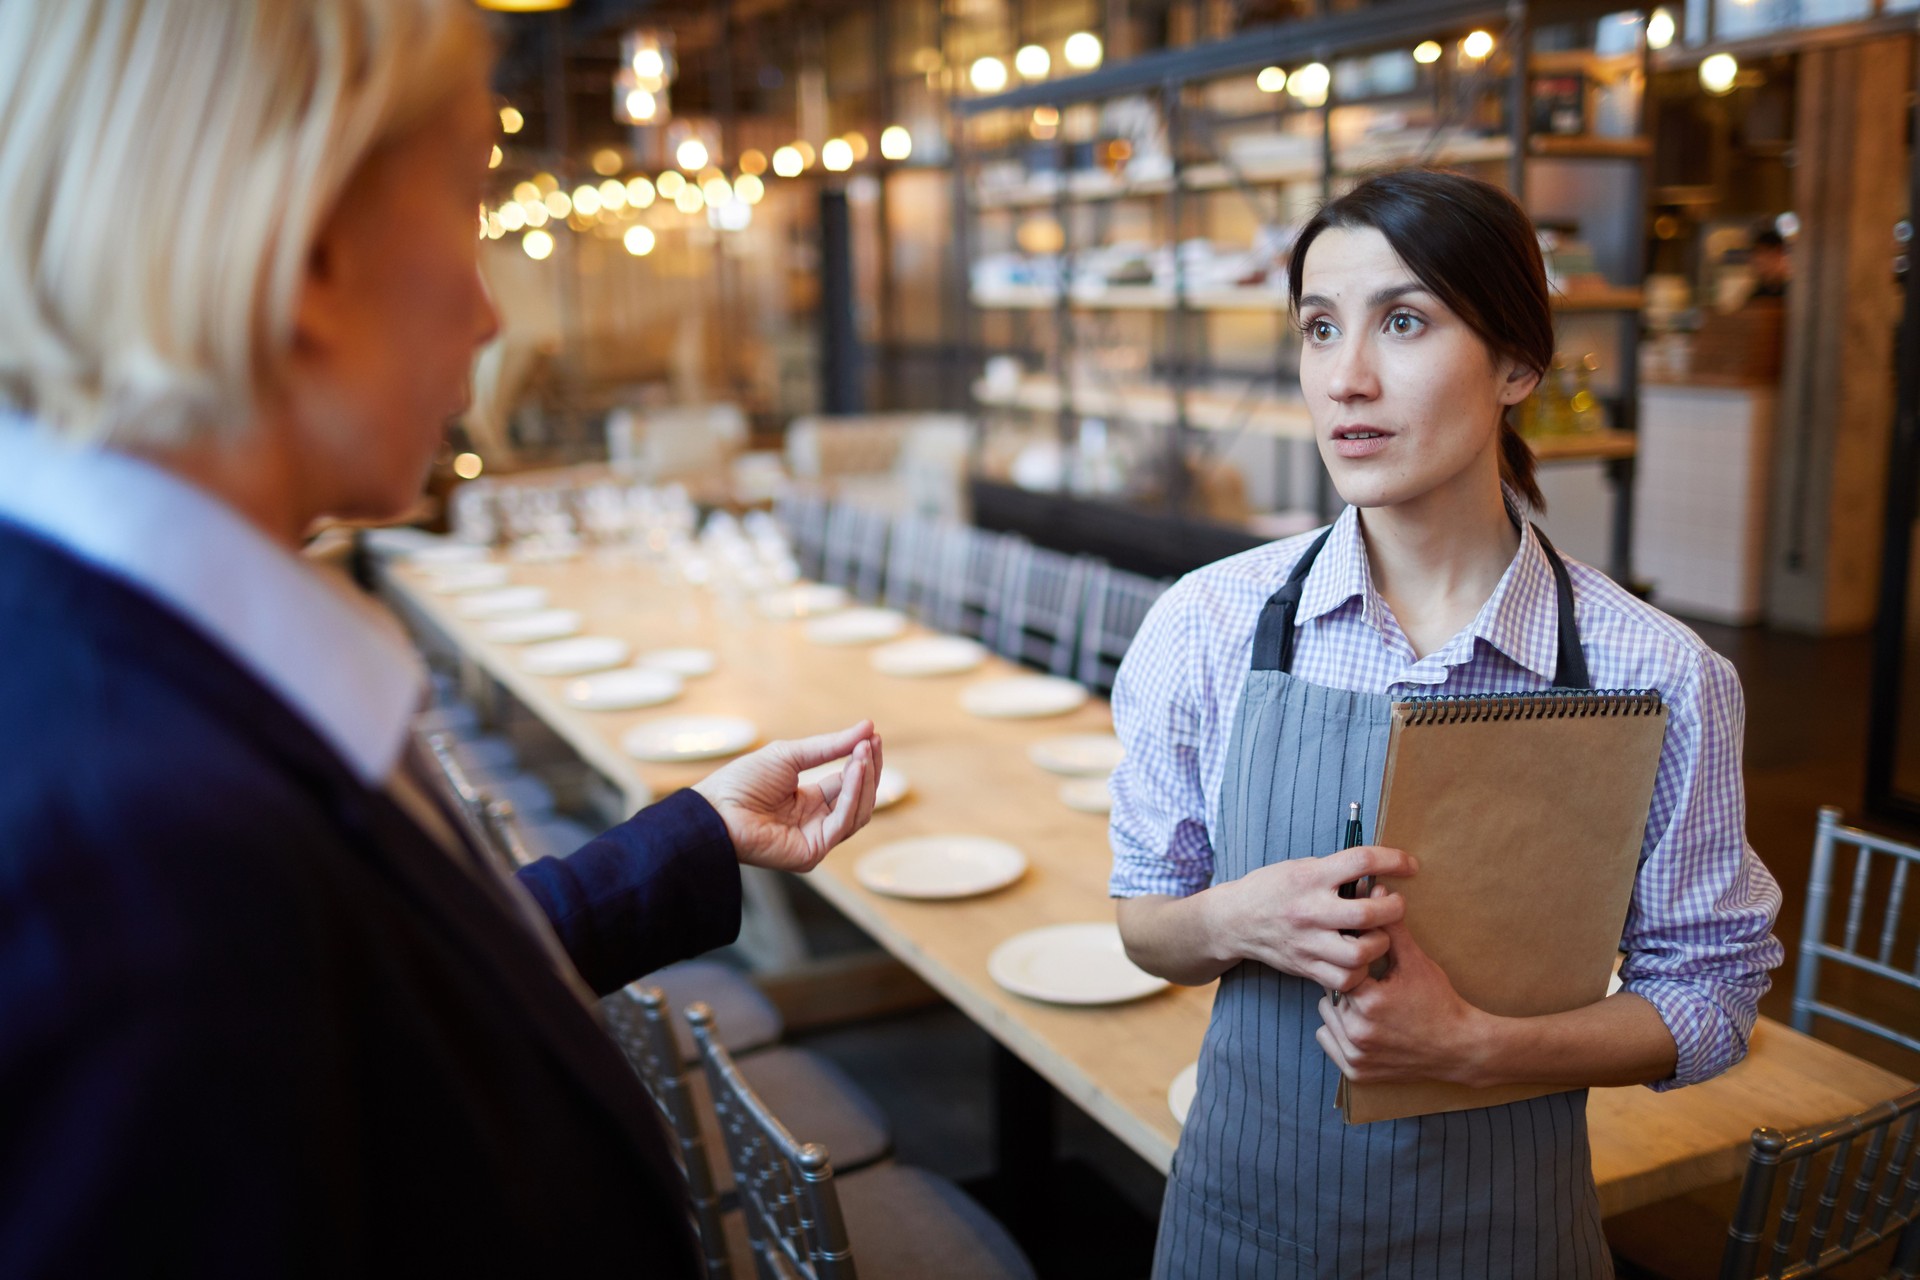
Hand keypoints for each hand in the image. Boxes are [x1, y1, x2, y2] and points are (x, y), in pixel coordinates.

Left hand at [691, 721, 882, 872]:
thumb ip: (830, 746)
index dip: (862, 762)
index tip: (872, 737)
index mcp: (809, 802)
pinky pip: (842, 824)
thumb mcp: (790, 756)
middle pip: (858, 800)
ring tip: (862, 754)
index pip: (847, 784)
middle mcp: (815, 823)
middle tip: (870, 743)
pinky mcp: (811, 853)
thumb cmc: (742, 782)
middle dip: (868, 770)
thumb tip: (868, 726)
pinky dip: (852, 797)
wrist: (715, 808)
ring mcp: (815, 840)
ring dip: (864, 782)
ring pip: (857, 813)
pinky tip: (853, 771)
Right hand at [1205, 845, 1415, 989]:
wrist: (1234, 920)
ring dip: (1378, 944)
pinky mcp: (1305, 966)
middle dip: (1394, 909)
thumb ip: (1336, 872)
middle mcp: (1310, 909)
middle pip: (1367, 913)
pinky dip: (1359, 972)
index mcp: (1311, 877)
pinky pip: (1344, 979)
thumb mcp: (1301, 868)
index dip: (1394, 860)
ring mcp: (1307, 941)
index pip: (1361, 861)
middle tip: (1395, 905)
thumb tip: (1378, 874)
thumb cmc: (1272, 888)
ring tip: (1376, 936)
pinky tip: (1359, 960)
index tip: (1410, 866)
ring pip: (1360, 953)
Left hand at [1315, 903, 1489, 1085]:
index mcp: (1367, 1001)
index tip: (1365, 964)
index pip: (1339, 968)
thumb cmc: (1439, 1002)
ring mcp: (1355, 1055)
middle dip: (1347, 986)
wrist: (1460, 1048)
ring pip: (1326, 1017)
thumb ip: (1390, 926)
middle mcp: (1356, 1031)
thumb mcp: (1415, 961)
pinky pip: (1328, 1042)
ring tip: (1371, 1007)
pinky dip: (1341, 1034)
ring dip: (1341, 1010)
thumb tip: (1375, 889)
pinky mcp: (1356, 1071)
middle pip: (1330, 993)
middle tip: (1372, 987)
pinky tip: (1366, 1027)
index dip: (1352, 964)